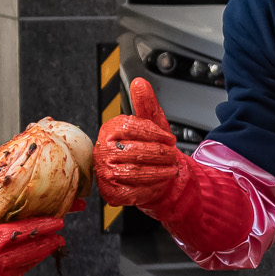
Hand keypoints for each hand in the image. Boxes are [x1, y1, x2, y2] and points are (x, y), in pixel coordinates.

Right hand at [0, 213, 66, 275]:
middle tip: (60, 237)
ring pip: (19, 270)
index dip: (42, 226)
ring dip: (33, 260)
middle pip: (27, 253)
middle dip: (46, 244)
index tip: (58, 222)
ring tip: (45, 251)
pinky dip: (15, 273)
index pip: (22, 233)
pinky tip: (17, 270)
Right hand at [95, 78, 189, 209]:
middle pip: (134, 150)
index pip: (131, 127)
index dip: (155, 133)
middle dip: (160, 154)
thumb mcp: (152, 124)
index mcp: (109, 130)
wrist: (149, 176)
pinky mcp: (111, 192)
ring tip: (170, 168)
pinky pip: (133, 191)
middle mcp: (102, 150)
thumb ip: (146, 104)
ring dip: (159, 171)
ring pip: (135, 172)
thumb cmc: (149, 148)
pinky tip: (160, 182)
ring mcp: (104, 173)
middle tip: (172, 155)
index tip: (169, 138)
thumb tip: (140, 83)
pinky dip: (152, 187)